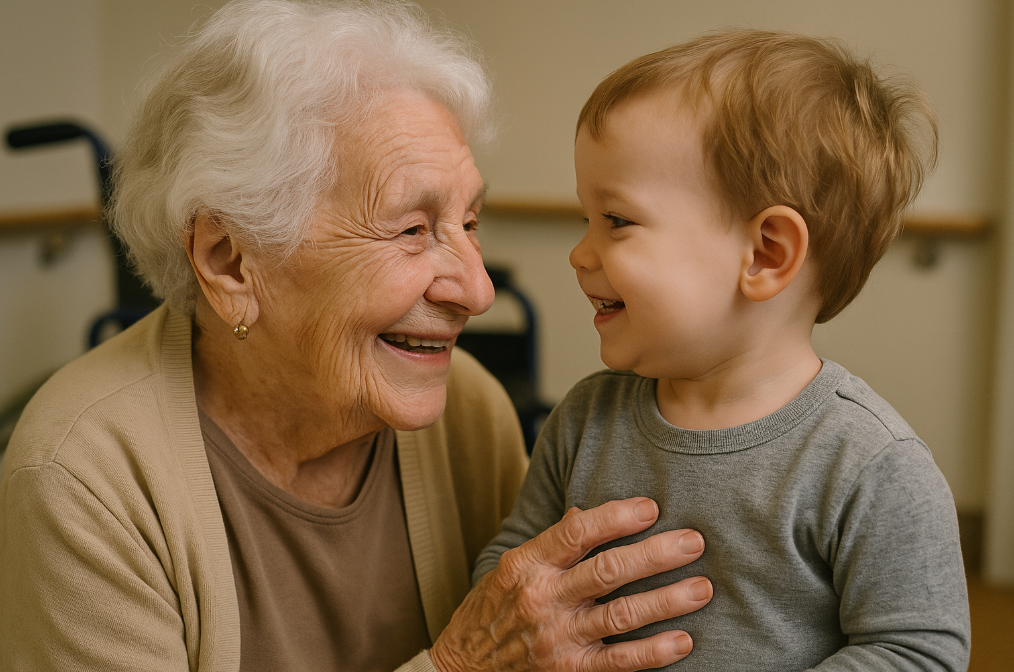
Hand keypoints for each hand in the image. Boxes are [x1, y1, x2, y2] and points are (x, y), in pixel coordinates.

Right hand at [430, 498, 711, 671]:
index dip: (617, 517)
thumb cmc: (492, 608)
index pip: (576, 532)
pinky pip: (618, 663)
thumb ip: (551, 542)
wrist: (462, 667)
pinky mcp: (568, 671)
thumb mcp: (511, 566)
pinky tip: (683, 641)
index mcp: (528, 564)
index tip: (651, 507)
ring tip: (702, 588)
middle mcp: (543, 598)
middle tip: (693, 542)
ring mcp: (557, 638)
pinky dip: (653, 653)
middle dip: (655, 555)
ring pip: (620, 616)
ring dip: (666, 601)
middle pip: (607, 571)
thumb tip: (586, 513)